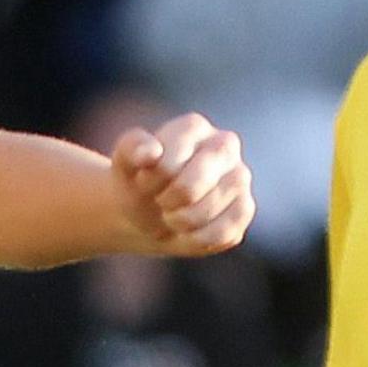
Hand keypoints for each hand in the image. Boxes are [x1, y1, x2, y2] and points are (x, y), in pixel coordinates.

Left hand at [110, 113, 251, 257]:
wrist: (144, 211)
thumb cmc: (137, 181)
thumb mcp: (123, 162)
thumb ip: (132, 148)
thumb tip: (151, 153)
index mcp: (194, 127)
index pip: (173, 159)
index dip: (152, 180)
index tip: (143, 182)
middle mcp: (225, 146)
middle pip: (198, 181)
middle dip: (170, 200)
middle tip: (159, 203)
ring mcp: (239, 176)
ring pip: (216, 205)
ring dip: (183, 220)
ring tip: (172, 216)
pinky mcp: (244, 208)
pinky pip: (227, 231)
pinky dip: (199, 239)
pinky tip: (187, 232)